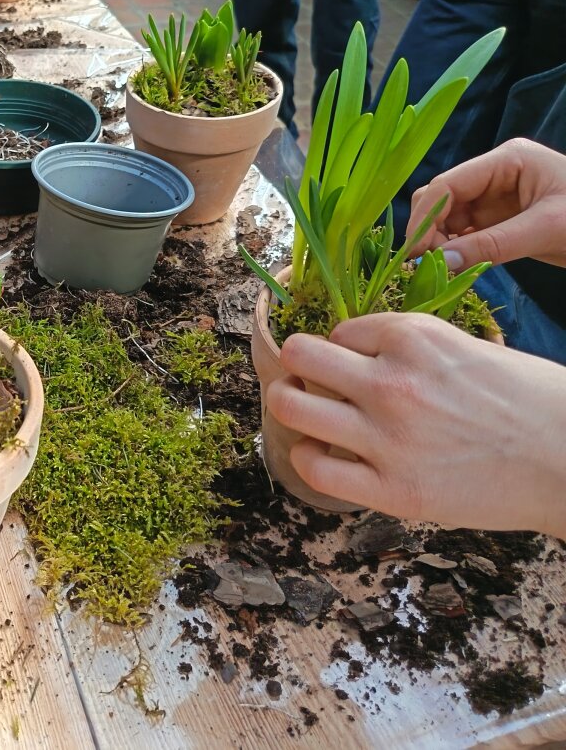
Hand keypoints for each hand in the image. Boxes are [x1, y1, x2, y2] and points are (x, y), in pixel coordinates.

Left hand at [269, 313, 565, 538]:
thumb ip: (409, 348)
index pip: (338, 331)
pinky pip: (314, 466)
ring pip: (290, 405)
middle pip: (299, 355)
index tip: (353, 364)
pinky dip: (308, 457)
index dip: (342, 349)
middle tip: (309, 381)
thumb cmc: (530, 403)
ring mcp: (387, 436)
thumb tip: (356, 352)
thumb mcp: (466, 348)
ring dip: (290, 406)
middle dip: (298, 366)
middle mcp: (392, 381)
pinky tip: (321, 454)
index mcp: (414, 337)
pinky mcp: (392, 488)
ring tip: (305, 413)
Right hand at [408, 138, 565, 270]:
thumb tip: (439, 264)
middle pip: (440, 198)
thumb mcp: (545, 230)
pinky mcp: (499, 219)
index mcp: (506, 160)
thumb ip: (490, 245)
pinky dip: (455, 250)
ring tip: (441, 270)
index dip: (425, 217)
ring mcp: (495, 197)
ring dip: (439, 242)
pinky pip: (463, 233)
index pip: (447, 184)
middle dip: (428, 230)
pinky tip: (455, 267)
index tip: (415, 252)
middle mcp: (494, 174)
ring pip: (446, 217)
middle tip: (427, 265)